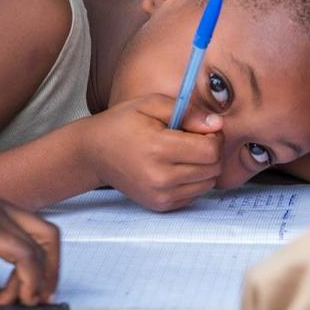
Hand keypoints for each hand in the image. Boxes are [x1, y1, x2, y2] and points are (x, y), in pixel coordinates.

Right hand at [0, 189, 60, 305]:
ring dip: (37, 279)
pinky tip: (12, 300)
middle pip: (47, 234)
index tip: (35, 288)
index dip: (43, 260)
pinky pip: (26, 256)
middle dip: (51, 269)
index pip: (35, 230)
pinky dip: (29, 280)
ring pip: (40, 246)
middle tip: (41, 298)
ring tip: (22, 303)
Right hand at [79, 94, 224, 211]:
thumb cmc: (123, 124)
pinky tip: (178, 167)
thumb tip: (216, 124)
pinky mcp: (159, 205)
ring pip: (207, 184)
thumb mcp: (152, 104)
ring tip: (185, 153)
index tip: (204, 129)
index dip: (214, 137)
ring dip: (205, 168)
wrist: (94, 153)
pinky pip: (194, 195)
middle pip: (213, 169)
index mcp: (158, 149)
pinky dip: (194, 181)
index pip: (210, 151)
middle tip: (196, 139)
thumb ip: (188, 111)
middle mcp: (160, 177)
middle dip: (212, 152)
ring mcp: (160, 195)